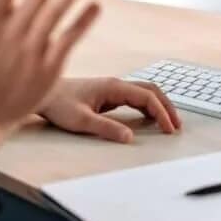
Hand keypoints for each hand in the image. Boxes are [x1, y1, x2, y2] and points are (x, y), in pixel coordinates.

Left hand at [37, 78, 181, 142]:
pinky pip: (135, 97)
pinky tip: (150, 118)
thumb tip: (129, 137)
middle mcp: (116, 84)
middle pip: (151, 90)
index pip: (147, 97)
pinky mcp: (108, 94)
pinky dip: (148, 106)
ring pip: (144, 92)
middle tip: (177, 126)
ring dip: (159, 106)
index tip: (169, 129)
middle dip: (167, 107)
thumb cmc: (59, 104)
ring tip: (168, 123)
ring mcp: (112, 88)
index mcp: (113, 87)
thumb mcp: (81, 120)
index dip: (162, 113)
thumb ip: (106, 128)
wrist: (44, 94)